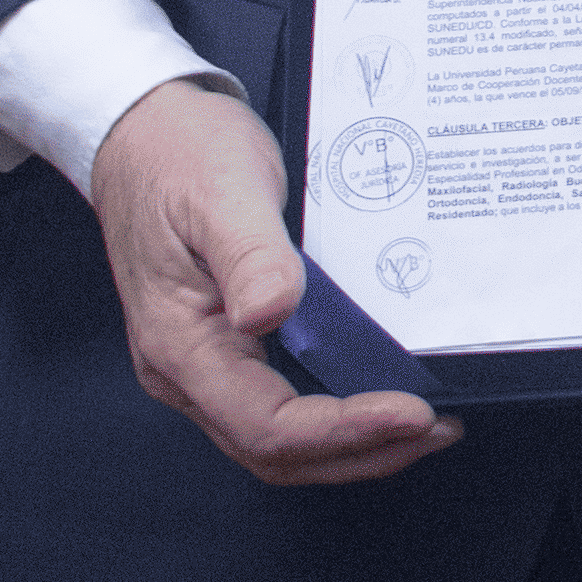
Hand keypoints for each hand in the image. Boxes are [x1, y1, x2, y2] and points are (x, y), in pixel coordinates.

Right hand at [96, 78, 454, 488]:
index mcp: (179, 344)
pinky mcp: (230, 346)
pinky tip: (385, 388)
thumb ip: (249, 255)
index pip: (265, 424)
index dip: (343, 430)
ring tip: (428, 422)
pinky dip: (337, 412)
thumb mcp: (221, 190)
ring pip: (281, 439)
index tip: (413, 412)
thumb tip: (270, 314)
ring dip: (354, 443)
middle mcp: (188, 370)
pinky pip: (283, 402)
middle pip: (277, 451)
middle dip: (362, 451)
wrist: (142, 130)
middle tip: (440, 426)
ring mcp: (207, 363)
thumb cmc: (177, 154)